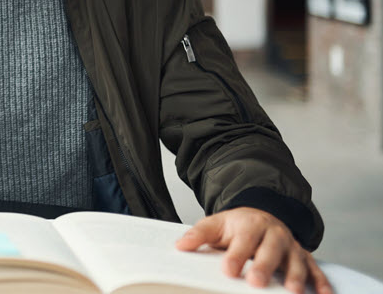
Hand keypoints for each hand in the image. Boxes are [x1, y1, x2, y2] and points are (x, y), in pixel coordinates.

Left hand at [176, 207, 331, 293]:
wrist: (261, 215)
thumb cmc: (236, 226)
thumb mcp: (216, 224)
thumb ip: (199, 234)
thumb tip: (180, 245)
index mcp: (250, 224)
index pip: (243, 240)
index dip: (236, 256)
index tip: (228, 271)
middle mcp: (274, 234)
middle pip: (271, 250)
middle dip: (265, 267)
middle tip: (257, 283)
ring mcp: (291, 245)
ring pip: (296, 260)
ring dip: (296, 276)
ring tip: (293, 292)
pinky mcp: (304, 257)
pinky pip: (316, 269)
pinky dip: (322, 282)